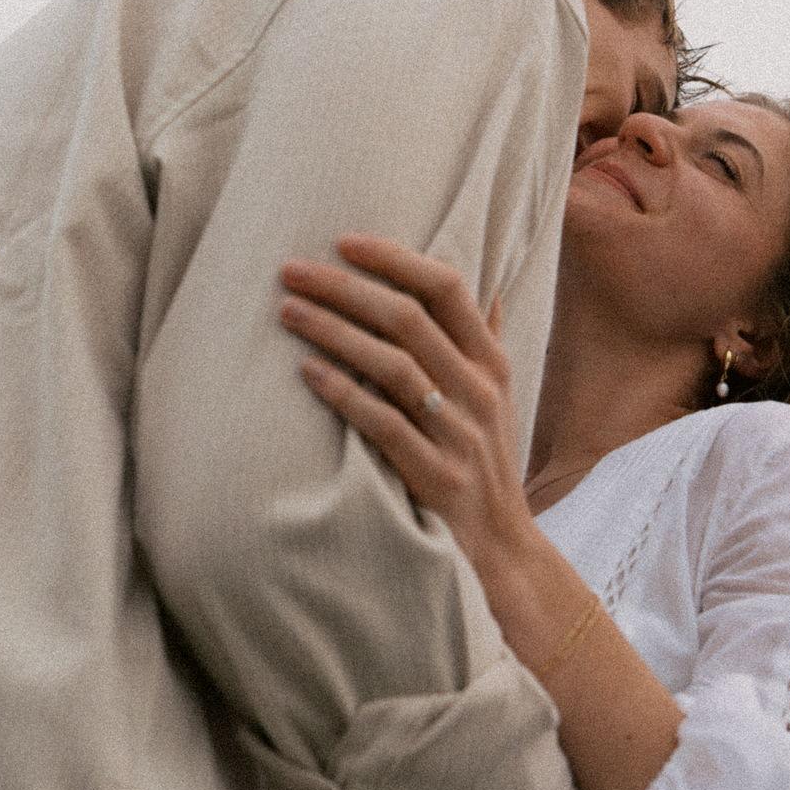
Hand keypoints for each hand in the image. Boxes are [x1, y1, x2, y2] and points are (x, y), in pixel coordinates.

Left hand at [278, 235, 534, 581]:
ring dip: (334, 332)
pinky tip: (306, 372)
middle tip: (290, 269)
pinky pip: (382, 423)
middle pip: (409, 318)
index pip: (449, 288)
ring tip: (286, 312)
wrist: (503, 549)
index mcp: (490, 364)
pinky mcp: (435, 475)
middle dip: (345, 287)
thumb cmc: (484, 464)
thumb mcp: (498, 399)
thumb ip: (485, 342)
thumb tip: (484, 287)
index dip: (396, 259)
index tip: (344, 241)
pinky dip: (343, 392)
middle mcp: (479, 391)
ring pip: (393, 365)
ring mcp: (459, 433)